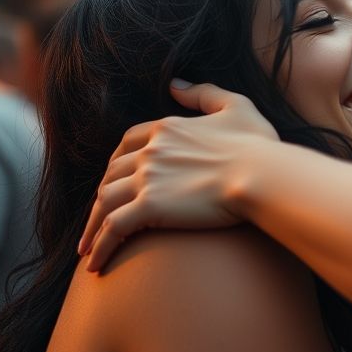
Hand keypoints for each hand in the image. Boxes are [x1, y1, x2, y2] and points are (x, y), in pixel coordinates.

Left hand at [79, 80, 277, 270]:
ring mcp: (147, 178)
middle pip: (110, 175)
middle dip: (101, 198)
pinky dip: (99, 247)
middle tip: (97, 221)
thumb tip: (175, 85)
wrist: (262, 174)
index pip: (127, 144)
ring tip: (88, 251)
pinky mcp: (149, 207)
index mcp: (166, 128)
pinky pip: (113, 228)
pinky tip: (96, 267)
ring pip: (104, 202)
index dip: (117, 164)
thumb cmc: (257, 145)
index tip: (114, 183)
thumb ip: (203, 93)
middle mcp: (150, 151)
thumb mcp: (236, 106)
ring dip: (92, 228)